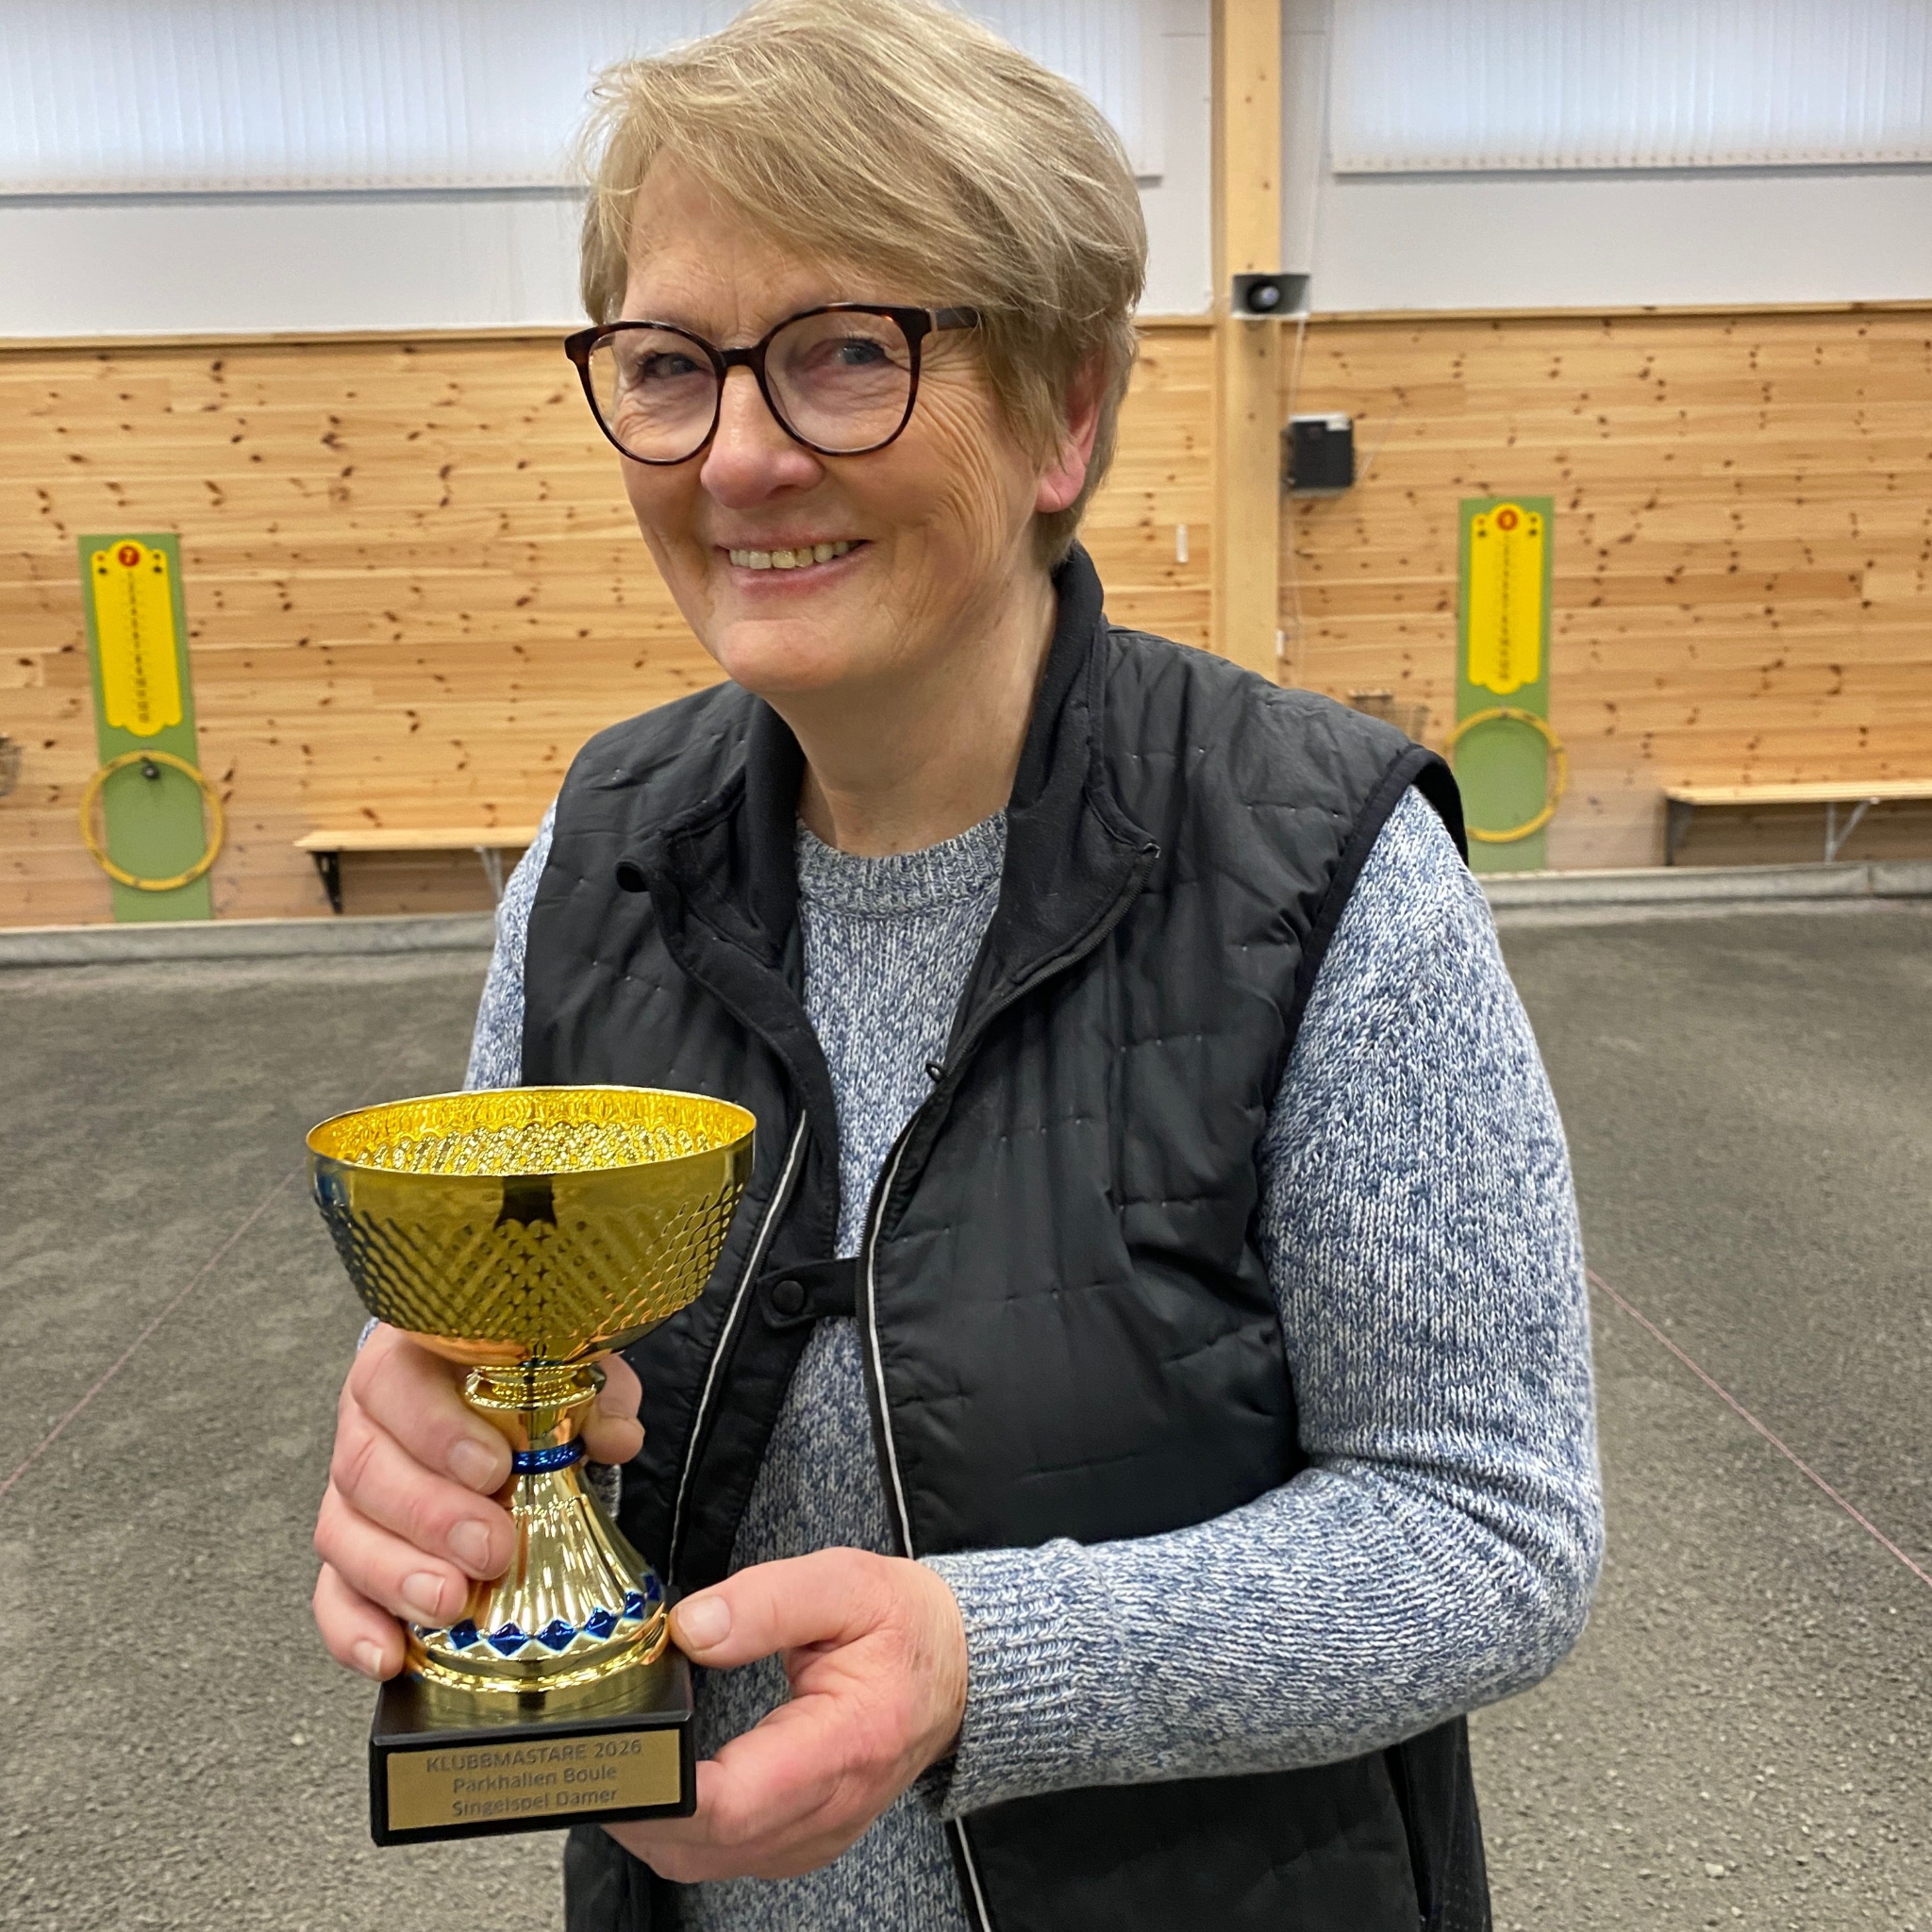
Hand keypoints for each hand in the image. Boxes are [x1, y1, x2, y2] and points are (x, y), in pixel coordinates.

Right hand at [311, 1324, 645, 1678]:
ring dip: (396, 1577)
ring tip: (449, 1604)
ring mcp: (352, 1493)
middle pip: (368, 1470)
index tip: (495, 1468)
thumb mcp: (560, 1369)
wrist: (478, 1390)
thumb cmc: (514, 1377)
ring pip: (344, 1534)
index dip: (437, 1429)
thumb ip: (591, 1395)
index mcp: (407, 1362)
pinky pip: (333, 1594)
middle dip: (431, 1517)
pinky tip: (389, 1654)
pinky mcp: (350, 1552)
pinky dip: (355, 1628)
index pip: (398, 1385)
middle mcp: (366, 1425)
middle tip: (490, 1549)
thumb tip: (617, 1437)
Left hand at [606, 1548, 967, 1881]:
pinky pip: (722, 1859)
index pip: (736, 1802)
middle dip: (636, 1806)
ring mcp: (815, 1836)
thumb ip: (767, 1602)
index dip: (664, 1791)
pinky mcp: (801, 1842)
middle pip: (705, 1846)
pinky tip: (662, 1785)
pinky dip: (680, 1831)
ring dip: (652, 1824)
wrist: (958, 1670)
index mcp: (846, 1744)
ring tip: (620, 1760)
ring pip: (704, 1864)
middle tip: (590, 1750)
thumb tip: (691, 1627)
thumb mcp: (846, 1583)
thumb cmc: (906, 1626)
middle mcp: (829, 1810)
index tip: (618, 1751)